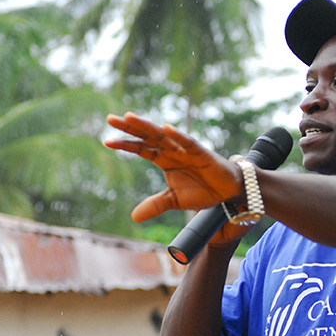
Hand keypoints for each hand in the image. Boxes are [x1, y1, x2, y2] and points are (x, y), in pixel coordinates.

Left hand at [104, 112, 242, 221]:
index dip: (125, 144)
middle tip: (110, 118)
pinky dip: (177, 135)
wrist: (228, 192)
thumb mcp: (174, 201)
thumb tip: (133, 217)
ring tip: (129, 118)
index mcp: (164, 159)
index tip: (106, 141)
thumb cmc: (203, 190)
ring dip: (147, 126)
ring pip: (163, 135)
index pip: (141, 148)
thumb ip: (155, 205)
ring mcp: (186, 149)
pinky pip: (188, 142)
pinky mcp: (201, 153)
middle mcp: (172, 150)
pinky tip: (165, 129)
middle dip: (129, 128)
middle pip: (148, 136)